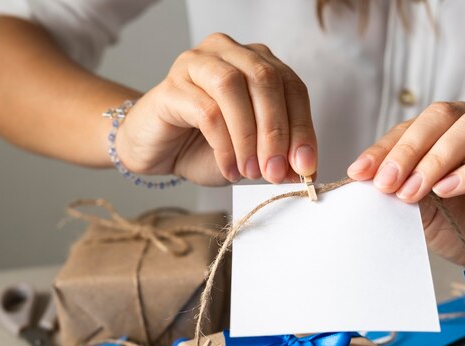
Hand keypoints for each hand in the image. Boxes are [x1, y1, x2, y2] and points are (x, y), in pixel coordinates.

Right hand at [115, 33, 316, 185]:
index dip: (302, 127)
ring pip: (233, 87)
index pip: (291, 87)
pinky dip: (223, 145)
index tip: (306, 166)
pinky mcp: (171, 85)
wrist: (158, 151)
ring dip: (248, 136)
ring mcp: (196, 63)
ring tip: (251, 172)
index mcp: (256, 62)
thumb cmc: (204, 145)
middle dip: (276, 131)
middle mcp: (228, 53)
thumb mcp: (252, 155)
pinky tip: (229, 169)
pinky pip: (206, 110)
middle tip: (276, 170)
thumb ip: (277, 156)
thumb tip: (305, 169)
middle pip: (264, 79)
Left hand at [347, 101, 464, 289]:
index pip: (413, 127)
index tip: (359, 173)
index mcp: (452, 131)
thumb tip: (371, 180)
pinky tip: (449, 190)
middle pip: (442, 115)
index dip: (385, 148)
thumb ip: (406, 191)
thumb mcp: (427, 213)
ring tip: (415, 189)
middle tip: (387, 182)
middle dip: (408, 149)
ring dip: (437, 158)